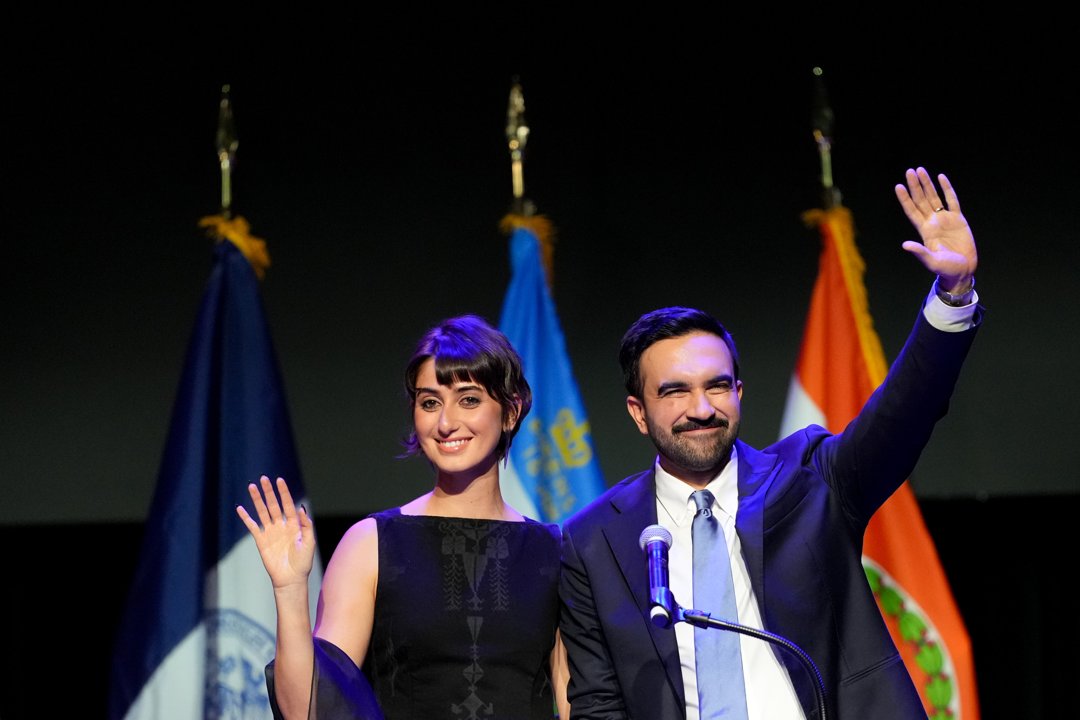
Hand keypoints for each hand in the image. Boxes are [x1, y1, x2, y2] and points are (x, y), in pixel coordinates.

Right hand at [236, 475, 315, 588]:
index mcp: (294, 525)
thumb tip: (301, 508)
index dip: (284, 492)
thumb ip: (306, 525)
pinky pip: (252, 527)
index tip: (279, 480)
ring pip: (262, 512)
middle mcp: (281, 526)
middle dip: (269, 492)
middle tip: (263, 478)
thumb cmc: (303, 562)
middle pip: (273, 505)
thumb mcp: (309, 542)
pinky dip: (246, 518)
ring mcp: (270, 533)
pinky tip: (240, 509)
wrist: (291, 579)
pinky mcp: (261, 541)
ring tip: (251, 487)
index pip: (288, 504)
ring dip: (257, 500)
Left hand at [894, 167, 977, 291]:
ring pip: (934, 197)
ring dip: (927, 184)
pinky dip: (947, 189)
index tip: (899, 186)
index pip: (912, 211)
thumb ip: (920, 252)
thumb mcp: (931, 261)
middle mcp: (932, 222)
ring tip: (921, 170)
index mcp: (924, 231)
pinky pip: (952, 200)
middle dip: (915, 186)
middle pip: (921, 200)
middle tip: (910, 171)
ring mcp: (945, 220)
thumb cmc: (946, 269)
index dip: (905, 199)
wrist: (963, 270)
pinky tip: (941, 178)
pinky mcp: (958, 219)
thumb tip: (905, 245)